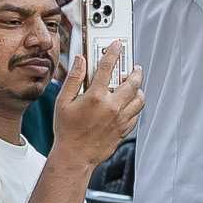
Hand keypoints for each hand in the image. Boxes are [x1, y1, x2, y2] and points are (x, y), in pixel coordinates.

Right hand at [51, 47, 143, 168]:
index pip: (108, 67)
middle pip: (132, 82)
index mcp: (95, 97)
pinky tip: (128, 105)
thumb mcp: (63, 101)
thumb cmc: (67, 131)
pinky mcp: (124, 130)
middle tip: (135, 67)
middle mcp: (111, 106)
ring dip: (139, 90)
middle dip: (135, 71)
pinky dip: (134, 107)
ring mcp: (120, 119)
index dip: (114, 53)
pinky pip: (136, 115)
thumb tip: (80, 61)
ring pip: (139, 99)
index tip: (118, 45)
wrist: (75, 156)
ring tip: (135, 86)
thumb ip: (73, 78)